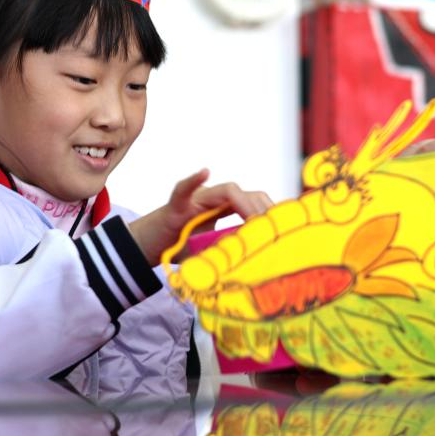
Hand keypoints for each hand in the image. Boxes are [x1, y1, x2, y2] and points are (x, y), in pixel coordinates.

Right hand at [128, 169, 273, 265]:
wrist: (148, 247)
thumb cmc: (181, 248)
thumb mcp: (212, 254)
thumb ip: (231, 251)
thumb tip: (259, 263)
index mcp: (224, 210)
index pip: (255, 203)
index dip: (271, 213)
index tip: (286, 230)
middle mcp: (213, 200)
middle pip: (248, 195)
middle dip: (263, 210)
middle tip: (272, 231)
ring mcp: (195, 200)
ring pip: (227, 191)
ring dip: (244, 205)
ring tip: (254, 221)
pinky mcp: (175, 206)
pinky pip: (183, 189)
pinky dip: (193, 180)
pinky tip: (204, 172)